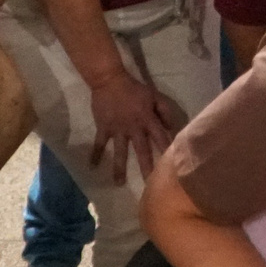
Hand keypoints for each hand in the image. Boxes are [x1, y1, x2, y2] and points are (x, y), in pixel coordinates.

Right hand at [84, 70, 180, 184]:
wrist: (110, 80)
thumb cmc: (134, 88)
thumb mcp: (154, 95)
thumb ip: (165, 110)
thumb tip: (172, 128)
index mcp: (148, 119)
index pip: (161, 138)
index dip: (168, 150)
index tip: (173, 166)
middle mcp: (134, 127)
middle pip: (142, 151)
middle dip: (147, 168)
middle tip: (150, 186)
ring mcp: (118, 129)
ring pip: (120, 152)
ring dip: (119, 168)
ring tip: (119, 184)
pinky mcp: (104, 127)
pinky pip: (99, 143)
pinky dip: (95, 154)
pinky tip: (92, 167)